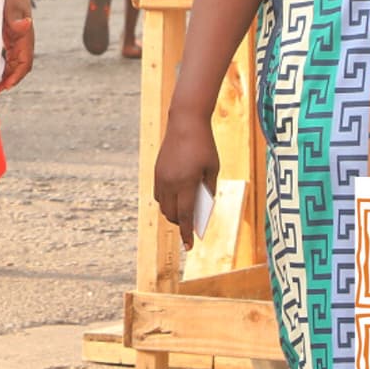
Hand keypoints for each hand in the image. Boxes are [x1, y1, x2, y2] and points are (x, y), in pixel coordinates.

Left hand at [0, 0, 35, 92]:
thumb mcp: (10, 1)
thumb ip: (15, 15)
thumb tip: (26, 25)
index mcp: (26, 33)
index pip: (26, 61)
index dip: (17, 76)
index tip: (6, 86)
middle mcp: (23, 37)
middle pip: (21, 65)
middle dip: (11, 79)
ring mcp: (16, 37)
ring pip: (15, 61)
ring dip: (8, 74)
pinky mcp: (9, 35)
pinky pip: (9, 55)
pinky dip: (4, 65)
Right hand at [150, 112, 219, 249]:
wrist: (185, 122)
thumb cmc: (204, 145)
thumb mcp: (213, 168)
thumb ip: (208, 188)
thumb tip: (204, 206)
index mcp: (186, 183)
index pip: (186, 215)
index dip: (188, 232)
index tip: (189, 246)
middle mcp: (170, 182)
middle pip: (171, 214)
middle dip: (181, 224)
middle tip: (191, 227)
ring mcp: (161, 177)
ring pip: (163, 205)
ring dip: (172, 213)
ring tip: (183, 214)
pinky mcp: (157, 171)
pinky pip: (159, 194)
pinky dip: (166, 201)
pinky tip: (176, 199)